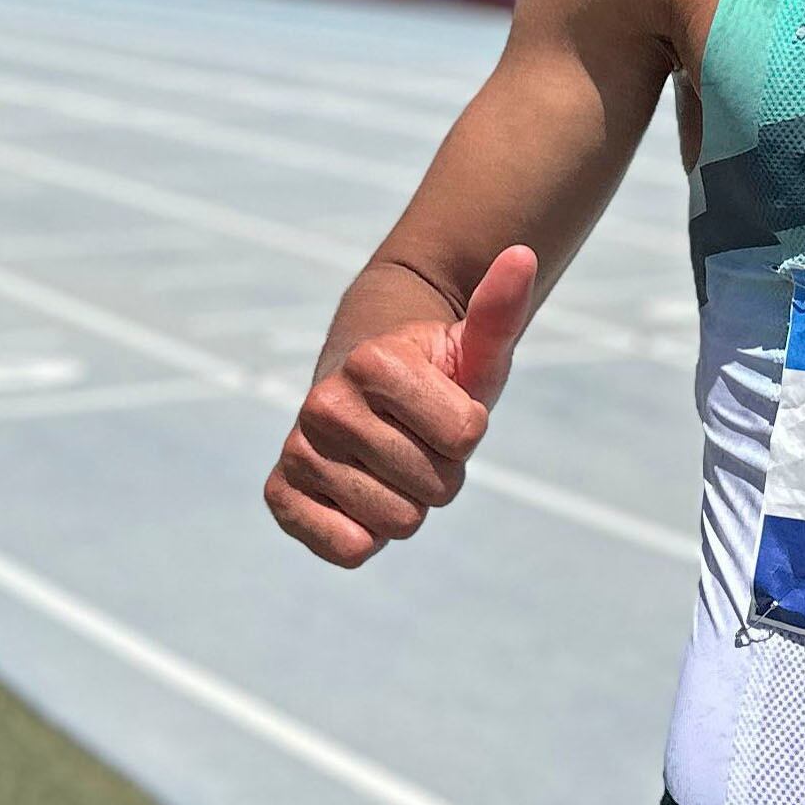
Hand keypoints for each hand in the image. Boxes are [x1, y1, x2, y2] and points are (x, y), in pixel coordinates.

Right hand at [265, 246, 537, 567]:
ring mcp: (297, 451)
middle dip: (441, 472)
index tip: (443, 410)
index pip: (467, 438)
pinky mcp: (281, 496)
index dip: (468, 432)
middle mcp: (323, 404)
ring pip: (400, 522)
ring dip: (408, 504)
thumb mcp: (473, 349)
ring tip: (390, 465)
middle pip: (437, 486)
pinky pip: (348, 549)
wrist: (369, 396)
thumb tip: (523, 254)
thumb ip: (499, 310)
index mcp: (371, 363)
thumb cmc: (434, 376)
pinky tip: (358, 497)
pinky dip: (367, 536)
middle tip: (417, 443)